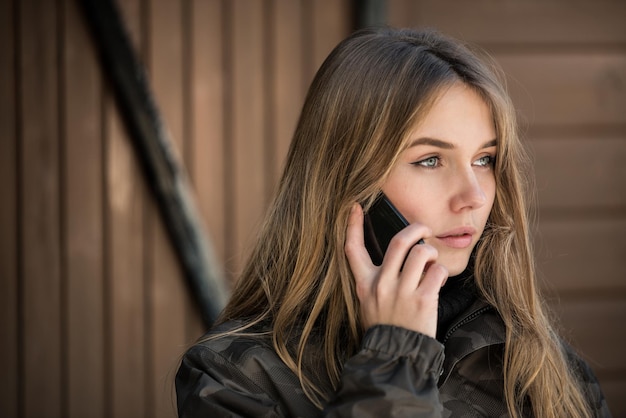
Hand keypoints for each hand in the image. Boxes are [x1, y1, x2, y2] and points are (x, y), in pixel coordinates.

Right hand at [344, 203, 447, 337]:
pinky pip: (438, 272)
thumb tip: (399, 254)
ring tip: (431, 263)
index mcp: (365, 284)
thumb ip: (378, 279)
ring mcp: (402, 292)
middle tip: (424, 229)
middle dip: (416, 229)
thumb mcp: (369, 302)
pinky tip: (438, 280)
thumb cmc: (386, 326)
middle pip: (399, 241)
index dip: (353, 225)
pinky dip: (441, 272)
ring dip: (431, 253)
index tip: (356, 207)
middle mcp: (382, 284)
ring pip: (422, 252)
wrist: (397, 355)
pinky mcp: (423, 300)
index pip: (353, 249)